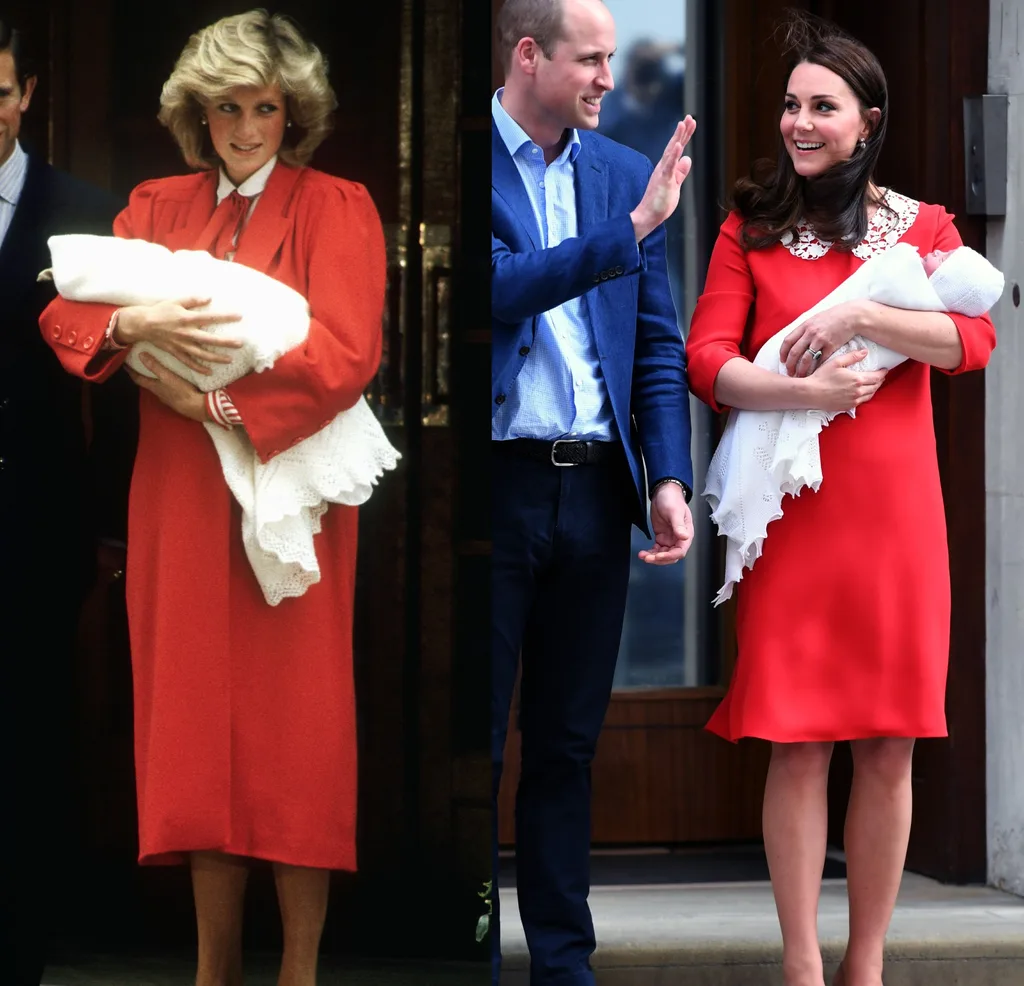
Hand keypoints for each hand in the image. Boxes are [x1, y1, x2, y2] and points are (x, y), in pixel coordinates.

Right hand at [116, 296, 243, 375]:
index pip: (210, 318)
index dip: (225, 317)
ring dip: (216, 358)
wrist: (142, 324)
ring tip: (230, 360)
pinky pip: (189, 362)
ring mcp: (181, 345)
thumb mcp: (176, 301)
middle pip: (209, 339)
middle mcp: (186, 333)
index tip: (239, 316)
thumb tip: (209, 297)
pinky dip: (199, 368)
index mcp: (187, 319)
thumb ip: (193, 300)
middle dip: (225, 342)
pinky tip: (210, 372)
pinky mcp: (176, 352)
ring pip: (201, 354)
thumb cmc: (161, 310)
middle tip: (240, 343)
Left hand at [125, 352, 209, 421]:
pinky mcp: (177, 400)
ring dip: (155, 380)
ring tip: (156, 371)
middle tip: (139, 365)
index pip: (138, 378)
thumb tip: (140, 355)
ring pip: (157, 387)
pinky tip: (172, 381)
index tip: (124, 364)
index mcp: (154, 387)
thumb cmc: (182, 391)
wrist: (197, 407)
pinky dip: (165, 384)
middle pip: (146, 383)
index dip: (130, 371)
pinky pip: (167, 390)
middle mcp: (159, 393)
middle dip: (142, 375)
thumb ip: (155, 366)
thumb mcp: (168, 377)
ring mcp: (168, 398)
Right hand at [630, 116, 696, 240]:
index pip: (678, 149)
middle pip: (675, 146)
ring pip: (671, 152)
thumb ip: (680, 172)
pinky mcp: (662, 180)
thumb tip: (687, 158)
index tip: (691, 122)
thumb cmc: (660, 203)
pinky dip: (674, 155)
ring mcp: (662, 173)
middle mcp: (664, 167)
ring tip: (683, 124)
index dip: (685, 136)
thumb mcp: (675, 185)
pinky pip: (669, 166)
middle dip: (683, 131)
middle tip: (690, 117)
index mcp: (667, 168)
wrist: (647, 217)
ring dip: (678, 138)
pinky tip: (678, 145)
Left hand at [639, 482, 693, 564]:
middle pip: (671, 556)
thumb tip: (684, 537)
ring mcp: (670, 539)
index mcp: (686, 533)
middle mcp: (679, 538)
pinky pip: (657, 549)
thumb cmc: (672, 500)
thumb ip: (679, 525)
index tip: (659, 556)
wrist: (664, 493)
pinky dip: (651, 553)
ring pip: (663, 554)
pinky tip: (644, 553)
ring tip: (643, 555)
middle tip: (647, 558)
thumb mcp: (675, 511)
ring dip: (653, 557)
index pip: (680, 551)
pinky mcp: (661, 537)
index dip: (670, 556)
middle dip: (659, 559)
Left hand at [780, 299, 867, 377]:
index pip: (788, 341)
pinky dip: (816, 369)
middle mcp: (811, 333)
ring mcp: (821, 340)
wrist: (851, 315)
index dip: (783, 353)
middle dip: (790, 365)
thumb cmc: (833, 317)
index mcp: (805, 326)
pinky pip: (820, 360)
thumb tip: (794, 339)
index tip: (782, 361)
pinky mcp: (831, 346)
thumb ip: (804, 329)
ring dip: (801, 370)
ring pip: (806, 359)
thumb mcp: (815, 319)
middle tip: (789, 373)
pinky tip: (813, 374)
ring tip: (800, 376)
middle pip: (794, 352)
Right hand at [803, 348, 886, 412]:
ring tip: (873, 384)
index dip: (882, 373)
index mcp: (857, 379)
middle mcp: (858, 391)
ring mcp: (853, 400)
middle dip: (879, 381)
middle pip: (875, 386)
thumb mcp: (836, 362)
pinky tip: (863, 393)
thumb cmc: (821, 377)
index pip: (876, 377)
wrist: (811, 393)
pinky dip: (865, 396)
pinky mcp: (847, 407)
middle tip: (880, 377)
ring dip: (874, 389)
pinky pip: (861, 402)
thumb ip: (852, 357)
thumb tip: (865, 352)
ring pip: (870, 395)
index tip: (884, 370)